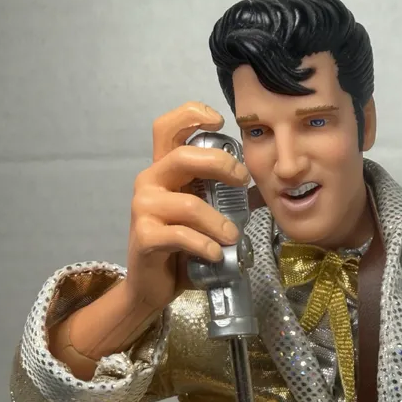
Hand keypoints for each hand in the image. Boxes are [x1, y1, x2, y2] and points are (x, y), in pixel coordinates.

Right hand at [126, 101, 249, 310]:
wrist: (151, 286)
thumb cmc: (179, 248)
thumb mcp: (201, 215)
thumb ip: (218, 197)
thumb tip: (258, 189)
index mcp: (163, 171)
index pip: (167, 128)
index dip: (191, 115)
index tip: (220, 122)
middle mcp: (149, 182)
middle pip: (182, 157)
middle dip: (220, 165)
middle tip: (243, 181)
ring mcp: (143, 209)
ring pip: (189, 205)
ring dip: (218, 222)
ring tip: (232, 237)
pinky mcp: (144, 237)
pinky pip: (181, 236)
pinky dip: (205, 245)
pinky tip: (215, 255)